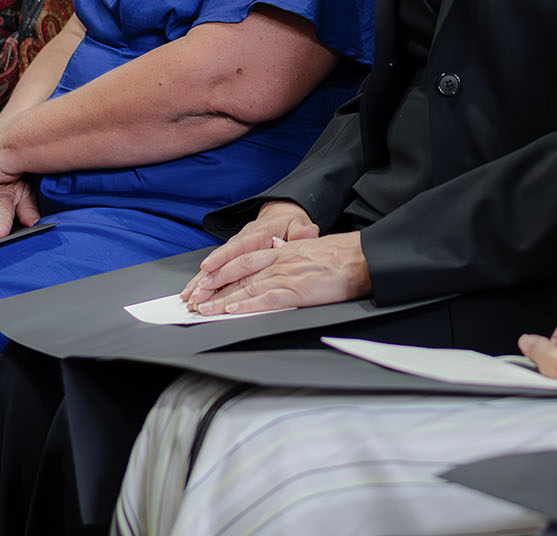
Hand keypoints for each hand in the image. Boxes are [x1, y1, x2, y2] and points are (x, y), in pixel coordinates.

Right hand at [181, 201, 319, 303]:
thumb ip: (301, 232)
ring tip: (189, 298)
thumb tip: (309, 232)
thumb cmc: (289, 222)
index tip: (207, 268)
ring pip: (214, 266)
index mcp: (259, 234)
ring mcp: (234, 248)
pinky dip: (202, 281)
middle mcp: (242, 240)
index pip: (238, 247)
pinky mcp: (231, 255)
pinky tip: (192, 294)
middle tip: (195, 294)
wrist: (279, 212)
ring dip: (200, 282)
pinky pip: (214, 270)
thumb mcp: (299, 224)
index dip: (222, 258)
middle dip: (206, 278)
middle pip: (221, 261)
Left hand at [187, 231, 367, 314]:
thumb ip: (289, 246)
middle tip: (195, 296)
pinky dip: (248, 305)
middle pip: (239, 271)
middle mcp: (280, 259)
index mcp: (283, 250)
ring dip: (223, 299)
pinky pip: (267, 298)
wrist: (361, 258)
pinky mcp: (297, 290)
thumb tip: (275, 245)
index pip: (245, 258)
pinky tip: (233, 311)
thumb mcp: (309, 245)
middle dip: (215, 284)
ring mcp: (287, 274)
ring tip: (205, 308)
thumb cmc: (340, 254)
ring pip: (248, 286)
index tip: (205, 277)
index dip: (223, 268)